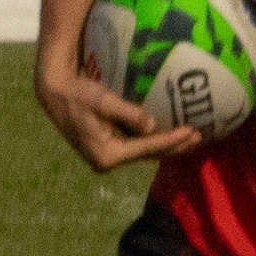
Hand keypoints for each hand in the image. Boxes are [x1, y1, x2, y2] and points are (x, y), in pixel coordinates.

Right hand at [35, 55, 201, 172]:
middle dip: (176, 147)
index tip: (192, 131)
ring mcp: (109, 156)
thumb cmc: (78, 94)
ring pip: (146, 153)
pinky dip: (156, 140)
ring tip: (193, 137)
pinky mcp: (109, 148)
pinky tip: (172, 132)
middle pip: (151, 155)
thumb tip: (152, 126)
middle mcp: (108, 161)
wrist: (55, 94)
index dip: (172, 140)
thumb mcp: (102, 101)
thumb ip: (128, 113)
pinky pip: (139, 146)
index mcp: (107, 154)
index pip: (148, 148)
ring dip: (169, 146)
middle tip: (200, 136)